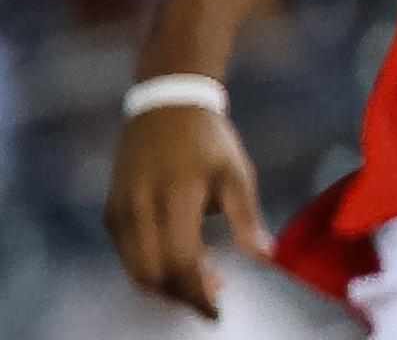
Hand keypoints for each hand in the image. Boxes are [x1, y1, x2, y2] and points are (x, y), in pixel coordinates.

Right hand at [106, 98, 259, 314]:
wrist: (166, 106)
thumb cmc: (209, 141)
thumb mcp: (237, 174)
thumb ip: (247, 220)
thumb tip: (266, 259)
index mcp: (175, 196)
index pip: (181, 261)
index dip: (198, 291)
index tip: (217, 308)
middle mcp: (139, 207)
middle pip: (153, 274)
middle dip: (181, 294)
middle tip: (212, 296)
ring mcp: (120, 210)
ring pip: (135, 269)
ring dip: (165, 285)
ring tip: (199, 281)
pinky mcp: (110, 211)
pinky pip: (126, 254)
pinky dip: (150, 268)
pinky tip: (178, 261)